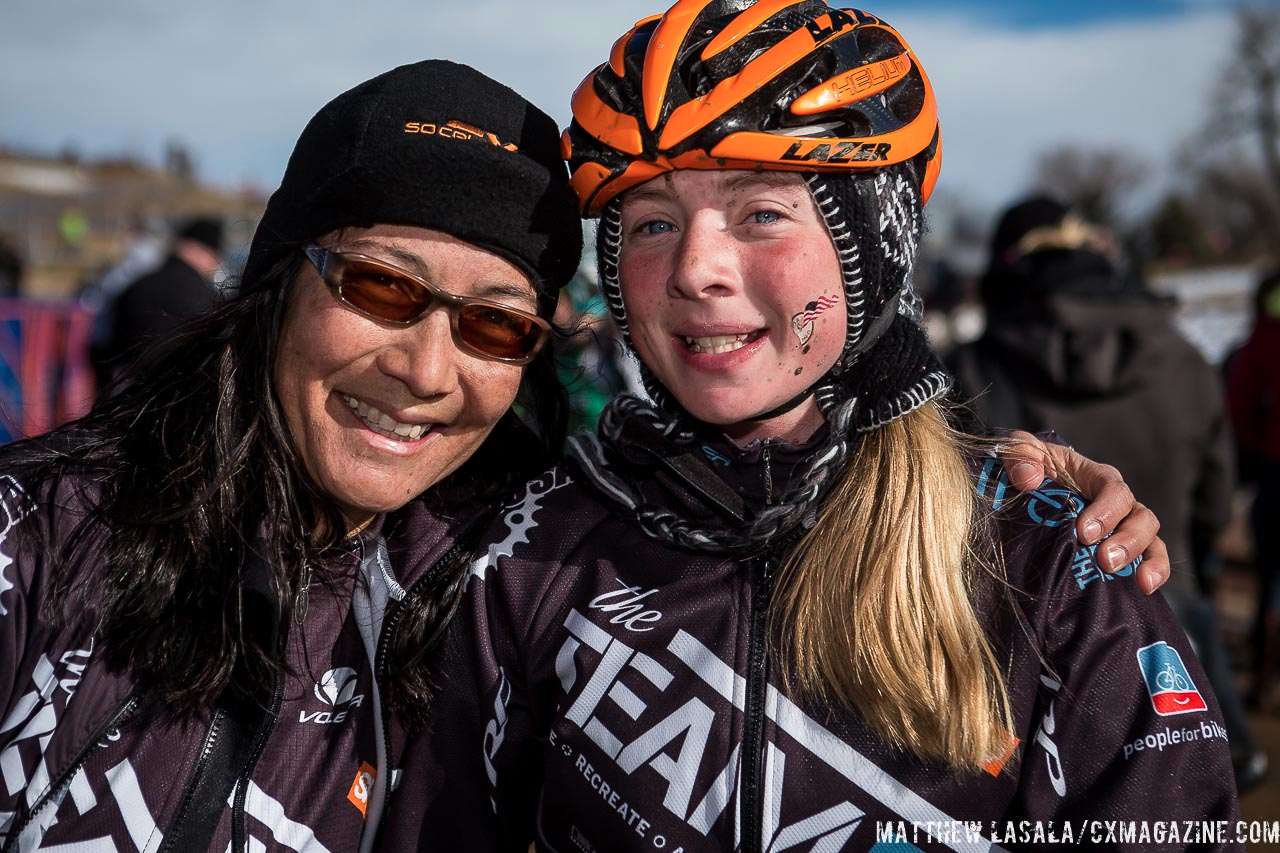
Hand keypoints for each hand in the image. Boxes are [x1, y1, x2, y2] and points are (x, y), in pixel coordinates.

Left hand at [997, 431, 1167, 594]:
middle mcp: (1117, 502)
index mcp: (1095, 476)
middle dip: (1128, 541)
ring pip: (1151, 539)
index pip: (1113, 489)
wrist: (1025, 492)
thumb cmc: (1028, 467)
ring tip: (1140, 582)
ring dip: (1148, 560)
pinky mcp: (1120, 549)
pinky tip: (1145, 590)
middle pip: (1140, 517)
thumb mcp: (1020, 452)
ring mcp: (1122, 526)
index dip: (1105, 511)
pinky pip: (1149, 560)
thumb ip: (1021, 455)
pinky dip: (1154, 574)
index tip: (1084, 533)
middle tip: (1105, 560)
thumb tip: (1029, 478)